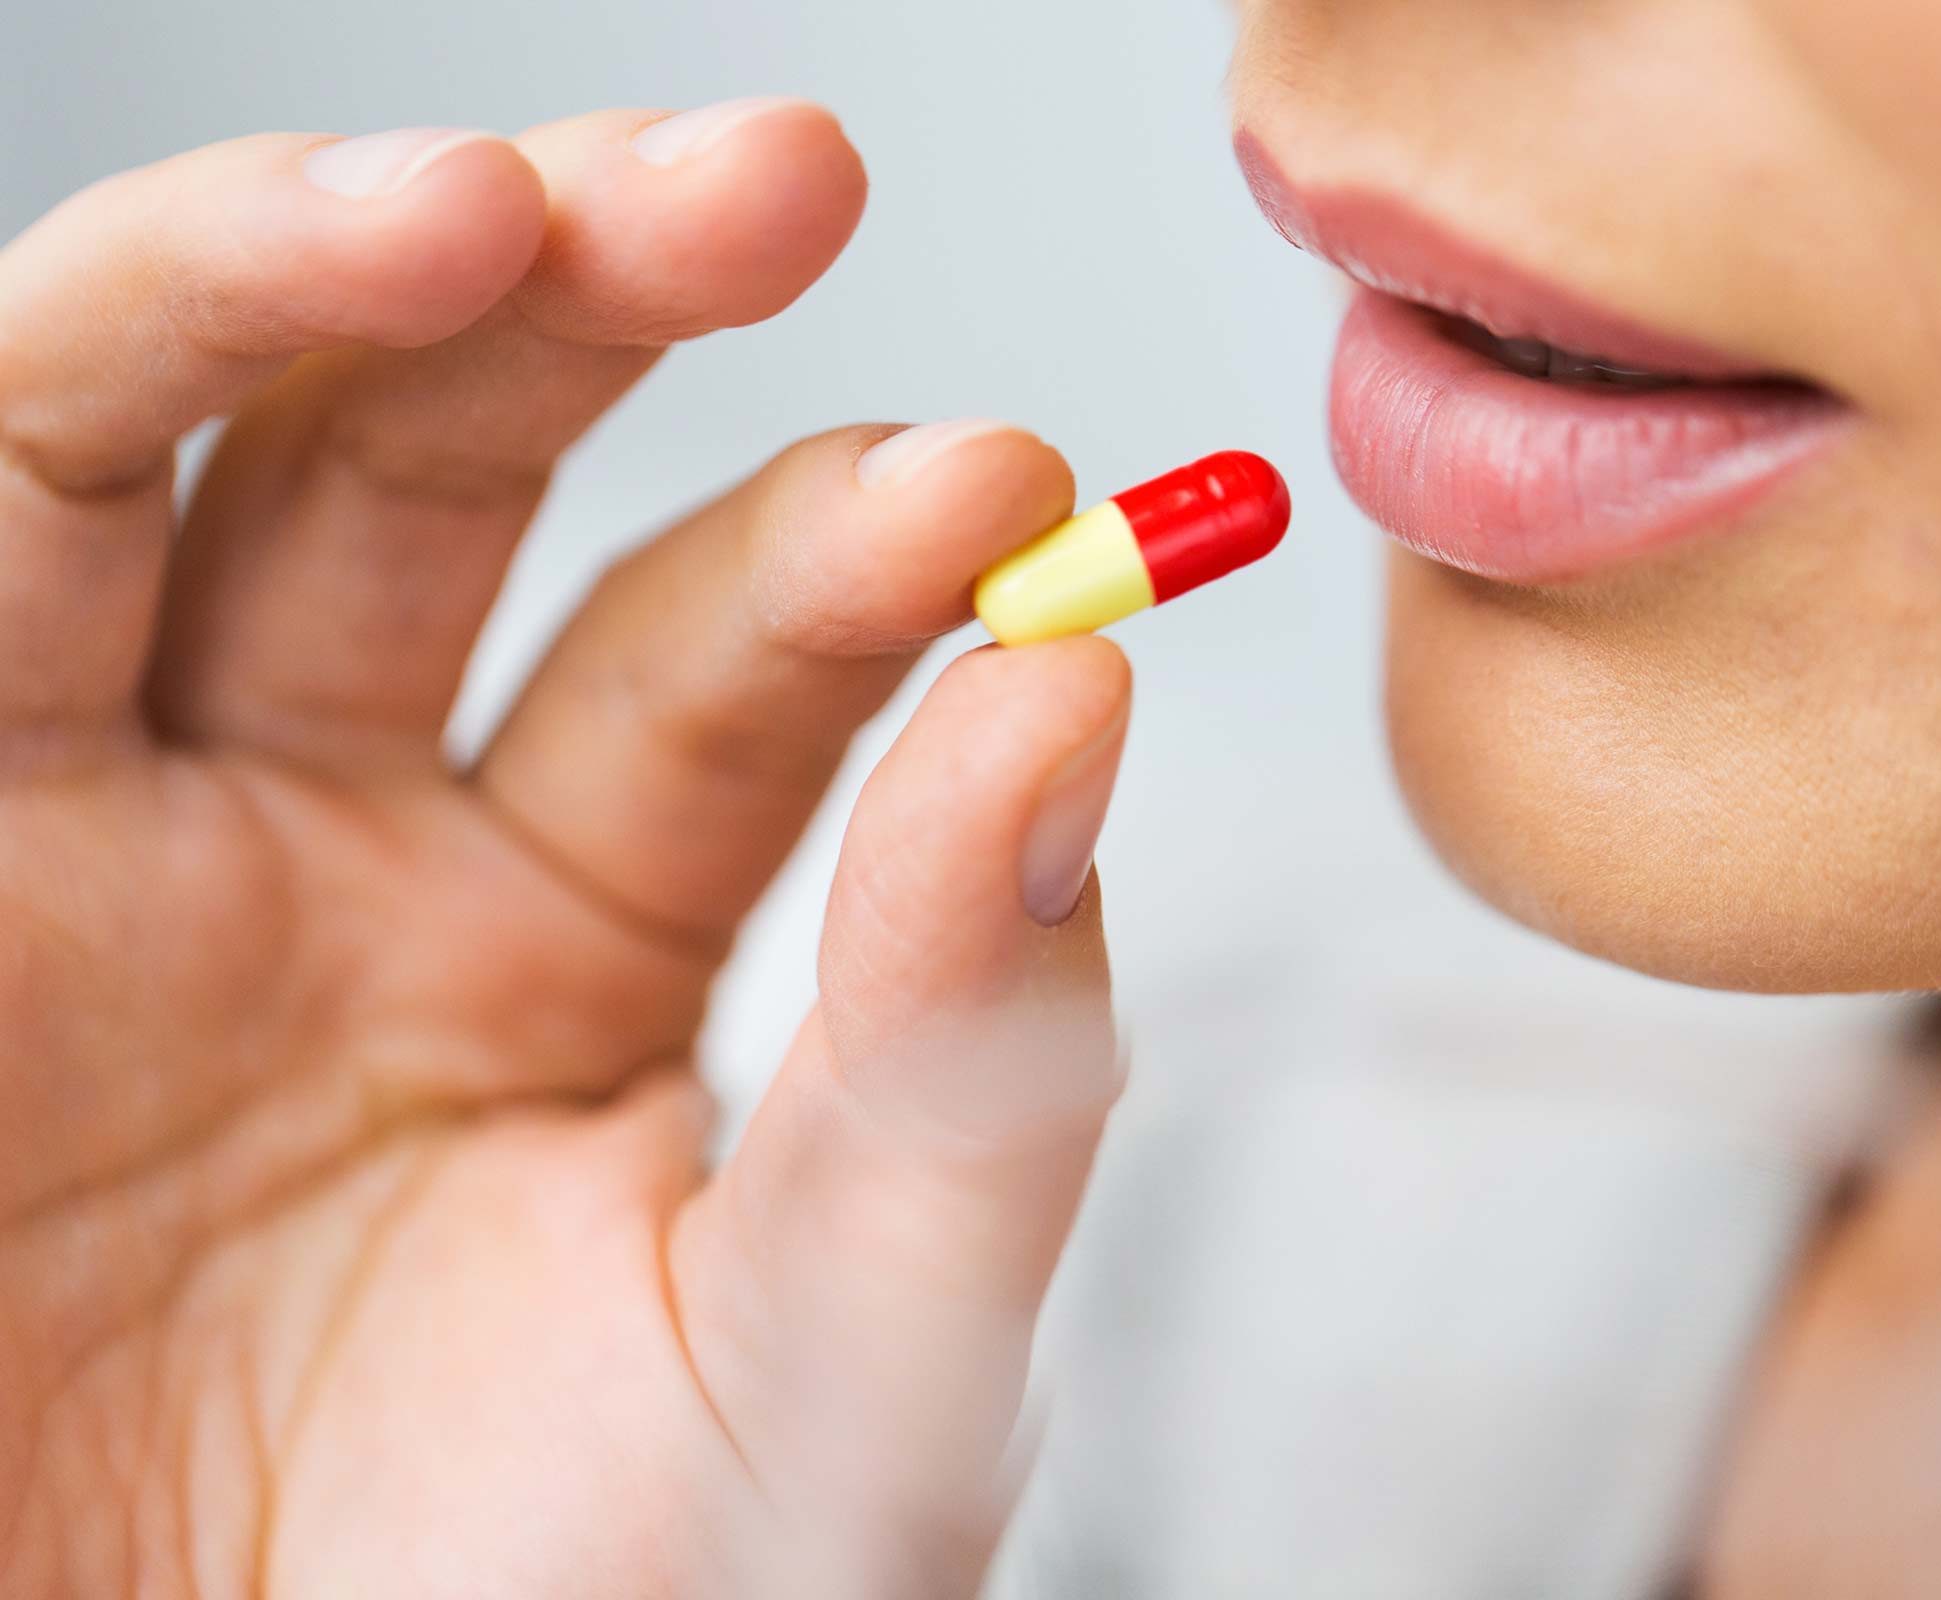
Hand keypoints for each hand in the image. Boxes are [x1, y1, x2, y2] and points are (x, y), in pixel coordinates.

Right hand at [0, 105, 1130, 1596]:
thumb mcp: (842, 1380)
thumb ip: (973, 1070)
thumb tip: (1078, 700)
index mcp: (574, 926)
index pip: (728, 649)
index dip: (857, 546)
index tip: (1012, 491)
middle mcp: (320, 842)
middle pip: (433, 465)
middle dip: (583, 296)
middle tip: (773, 175)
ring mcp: (75, 860)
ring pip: (130, 465)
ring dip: (271, 295)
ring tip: (463, 208)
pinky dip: (9, 470)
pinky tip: (127, 378)